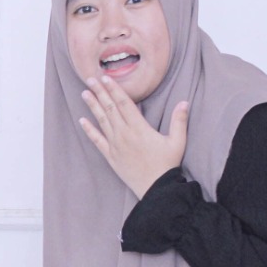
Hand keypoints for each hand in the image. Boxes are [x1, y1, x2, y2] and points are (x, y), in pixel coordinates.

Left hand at [79, 73, 187, 198]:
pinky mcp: (111, 156)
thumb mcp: (177, 142)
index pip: (124, 103)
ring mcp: (115, 145)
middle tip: (90, 79)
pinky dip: (89, 130)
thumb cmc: (167, 164)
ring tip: (85, 93)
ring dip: (93, 106)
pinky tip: (82, 121)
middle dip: (100, 93)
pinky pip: (97, 141)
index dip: (114, 89)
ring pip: (102, 121)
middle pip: (110, 109)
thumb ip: (179, 121)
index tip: (106, 78)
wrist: (156, 188)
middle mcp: (124, 134)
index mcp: (139, 128)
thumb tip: (184, 102)